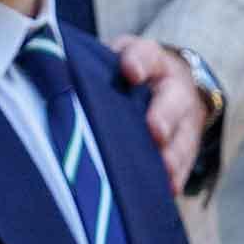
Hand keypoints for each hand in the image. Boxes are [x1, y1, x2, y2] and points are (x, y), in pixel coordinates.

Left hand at [110, 35, 209, 196]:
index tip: (129, 72)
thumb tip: (56, 76)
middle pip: (174, 100)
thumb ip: (95, 65)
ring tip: (163, 169)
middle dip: (165, 116)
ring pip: (184, 137)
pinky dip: (177, 177)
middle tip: (155, 132)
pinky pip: (186, 164)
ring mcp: (185, 121)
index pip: (147, 55)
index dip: (139, 62)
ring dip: (174, 154)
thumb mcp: (116, 58)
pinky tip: (168, 188)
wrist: (173, 84)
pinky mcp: (187, 148)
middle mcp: (174, 90)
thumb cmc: (131, 74)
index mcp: (153, 62)